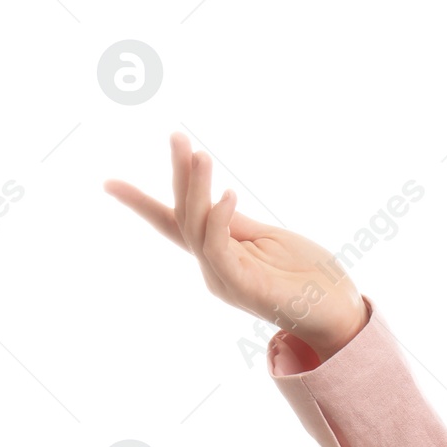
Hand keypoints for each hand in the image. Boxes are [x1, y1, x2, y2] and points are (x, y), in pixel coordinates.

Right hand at [104, 133, 369, 361]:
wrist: (338, 309)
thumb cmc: (307, 275)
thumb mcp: (268, 238)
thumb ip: (236, 222)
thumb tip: (212, 196)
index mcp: (218, 252)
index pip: (175, 221)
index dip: (142, 202)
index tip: (108, 183)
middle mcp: (214, 265)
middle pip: (183, 215)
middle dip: (178, 175)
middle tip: (176, 137)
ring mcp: (224, 277)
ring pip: (197, 226)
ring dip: (198, 188)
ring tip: (201, 155)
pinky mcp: (242, 286)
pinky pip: (218, 248)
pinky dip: (218, 219)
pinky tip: (227, 194)